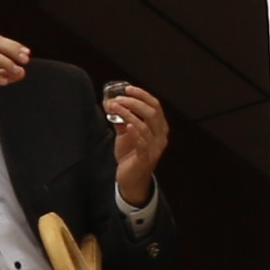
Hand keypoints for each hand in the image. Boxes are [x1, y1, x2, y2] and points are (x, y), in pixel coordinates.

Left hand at [106, 84, 168, 204]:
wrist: (131, 180)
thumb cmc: (130, 155)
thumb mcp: (125, 134)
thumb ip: (121, 119)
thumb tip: (109, 102)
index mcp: (159, 127)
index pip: (155, 106)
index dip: (142, 95)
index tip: (128, 88)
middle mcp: (160, 137)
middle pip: (152, 113)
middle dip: (135, 103)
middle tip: (119, 98)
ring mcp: (155, 148)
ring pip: (146, 126)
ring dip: (129, 114)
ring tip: (115, 108)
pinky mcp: (146, 159)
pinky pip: (143, 143)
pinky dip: (135, 133)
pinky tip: (127, 126)